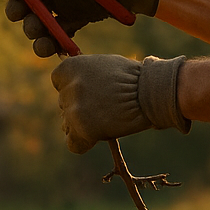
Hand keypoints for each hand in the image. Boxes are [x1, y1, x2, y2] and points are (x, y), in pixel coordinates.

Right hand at [5, 0, 159, 57]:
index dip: (16, 2)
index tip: (15, 13)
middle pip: (31, 13)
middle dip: (29, 24)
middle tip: (36, 30)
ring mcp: (66, 8)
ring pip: (46, 28)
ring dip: (41, 40)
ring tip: (45, 47)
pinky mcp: (79, 21)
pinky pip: (64, 36)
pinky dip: (59, 45)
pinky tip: (62, 51)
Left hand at [51, 54, 190, 153]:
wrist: (151, 92)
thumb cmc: (132, 77)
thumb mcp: (103, 64)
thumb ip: (84, 73)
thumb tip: (70, 82)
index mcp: (70, 67)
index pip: (58, 82)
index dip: (73, 87)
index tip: (91, 90)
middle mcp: (68, 87)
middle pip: (64, 105)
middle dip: (80, 107)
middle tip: (104, 106)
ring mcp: (74, 109)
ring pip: (68, 125)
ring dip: (82, 125)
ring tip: (106, 119)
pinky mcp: (84, 129)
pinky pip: (74, 144)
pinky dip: (83, 143)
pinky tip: (98, 136)